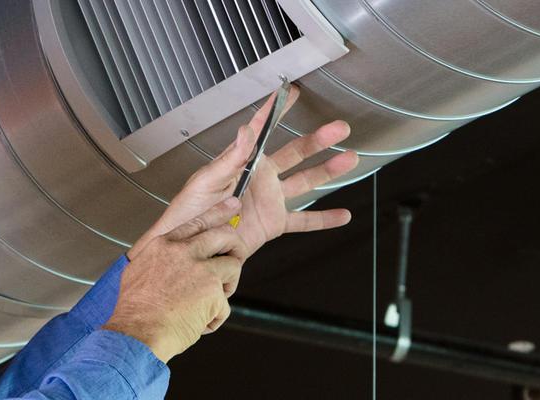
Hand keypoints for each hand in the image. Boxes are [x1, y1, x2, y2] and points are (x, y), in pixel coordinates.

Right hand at [103, 199, 244, 361]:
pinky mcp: (213, 292)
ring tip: (209, 302)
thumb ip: (158, 260)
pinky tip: (199, 322)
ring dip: (226, 286)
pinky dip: (214, 317)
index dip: (219, 212)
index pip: (198, 221)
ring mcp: (201, 270)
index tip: (232, 205)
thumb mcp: (138, 272)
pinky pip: (226, 303)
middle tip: (234, 257)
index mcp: (164, 245)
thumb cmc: (134, 310)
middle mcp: (184, 252)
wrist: (136, 333)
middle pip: (224, 235)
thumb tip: (168, 260)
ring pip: (233, 266)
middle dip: (235, 246)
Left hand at [129, 85, 358, 260]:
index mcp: (243, 162)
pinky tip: (342, 215)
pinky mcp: (274, 223)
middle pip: (295, 153)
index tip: (291, 92)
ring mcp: (270, 199)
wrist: (191, 246)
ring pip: (306, 181)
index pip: (262, 130)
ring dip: (328, 171)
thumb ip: (229, 159)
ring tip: (350, 158)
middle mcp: (260, 177)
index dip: (276, 110)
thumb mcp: (206, 181)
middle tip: (339, 127)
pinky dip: (324, 220)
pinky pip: (303, 221)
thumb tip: (246, 131)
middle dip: (318, 140)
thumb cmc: (189, 211)